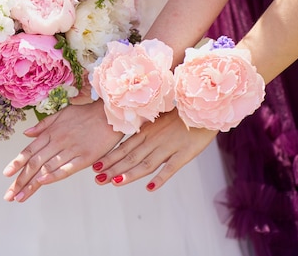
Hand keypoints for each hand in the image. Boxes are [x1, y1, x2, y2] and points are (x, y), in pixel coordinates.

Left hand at [2, 100, 123, 201]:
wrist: (110, 113)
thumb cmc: (87, 113)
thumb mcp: (62, 114)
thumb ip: (43, 125)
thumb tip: (26, 133)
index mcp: (51, 133)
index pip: (30, 150)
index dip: (17, 163)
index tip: (6, 174)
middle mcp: (58, 142)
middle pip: (35, 163)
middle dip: (20, 180)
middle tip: (9, 195)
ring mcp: (71, 150)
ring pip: (46, 168)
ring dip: (32, 184)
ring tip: (20, 197)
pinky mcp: (85, 157)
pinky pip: (66, 168)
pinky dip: (53, 175)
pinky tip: (42, 182)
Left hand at [92, 109, 217, 189]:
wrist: (203, 110)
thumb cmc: (179, 115)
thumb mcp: (156, 121)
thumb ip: (143, 132)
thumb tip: (127, 142)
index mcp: (146, 132)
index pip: (123, 148)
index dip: (109, 158)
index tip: (95, 167)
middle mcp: (154, 140)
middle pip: (130, 157)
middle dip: (113, 169)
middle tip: (97, 179)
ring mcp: (169, 147)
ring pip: (146, 163)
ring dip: (130, 174)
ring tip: (115, 182)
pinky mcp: (185, 153)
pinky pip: (172, 167)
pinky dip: (161, 178)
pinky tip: (150, 188)